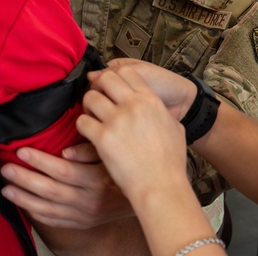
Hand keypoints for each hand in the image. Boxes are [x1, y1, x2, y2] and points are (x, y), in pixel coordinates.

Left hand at [0, 143, 133, 228]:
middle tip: (6, 167)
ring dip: (24, 198)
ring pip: (48, 209)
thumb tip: (66, 151)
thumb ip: (90, 150)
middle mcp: (89, 200)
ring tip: (6, 187)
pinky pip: (54, 221)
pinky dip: (36, 214)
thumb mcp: (112, 154)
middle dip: (25, 179)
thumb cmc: (124, 168)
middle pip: (51, 190)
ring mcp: (83, 215)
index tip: (22, 151)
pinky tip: (23, 204)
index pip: (63, 170)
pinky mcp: (80, 224)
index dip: (40, 161)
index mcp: (97, 179)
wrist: (143, 197)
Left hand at [77, 66, 192, 202]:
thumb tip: (157, 109)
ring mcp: (117, 120)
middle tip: (98, 100)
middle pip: (106, 78)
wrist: (161, 185)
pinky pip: (82, 121)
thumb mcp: (175, 128)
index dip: (116, 78)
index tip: (111, 88)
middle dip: (99, 87)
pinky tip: (89, 134)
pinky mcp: (103, 137)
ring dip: (88, 106)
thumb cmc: (170, 162)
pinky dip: (83, 126)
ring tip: (92, 117)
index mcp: (150, 100)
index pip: (127, 71)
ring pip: (90, 97)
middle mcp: (133, 105)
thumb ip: (162, 113)